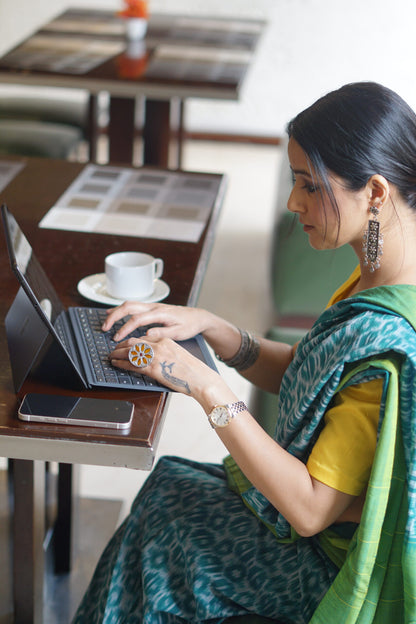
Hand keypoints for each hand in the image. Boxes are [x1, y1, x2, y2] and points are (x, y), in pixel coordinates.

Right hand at [102, 301, 211, 342]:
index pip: (137, 319)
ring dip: (116, 312)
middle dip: (114, 316)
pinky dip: (122, 309)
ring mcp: (152, 306)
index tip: (117, 338)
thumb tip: (146, 335)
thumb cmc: (189, 325)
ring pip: (129, 304)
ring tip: (105, 323)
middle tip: (104, 328)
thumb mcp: (179, 333)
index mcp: (160, 313)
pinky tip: (113, 313)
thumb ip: (162, 333)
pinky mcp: (152, 308)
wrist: (197, 317)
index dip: (125, 328)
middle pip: (129, 307)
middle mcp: (154, 307)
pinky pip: (134, 306)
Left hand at [110, 335, 228, 406]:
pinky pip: (132, 364)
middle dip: (122, 345)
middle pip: (134, 342)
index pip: (144, 337)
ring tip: (111, 356)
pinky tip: (116, 363)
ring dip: (118, 353)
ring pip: (130, 352)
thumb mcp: (178, 354)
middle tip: (114, 349)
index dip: (132, 341)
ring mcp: (155, 357)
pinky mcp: (153, 369)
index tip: (127, 344)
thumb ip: (165, 352)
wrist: (200, 378)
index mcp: (166, 340)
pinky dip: (121, 363)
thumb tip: (154, 358)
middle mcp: (159, 346)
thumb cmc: (193, 370)